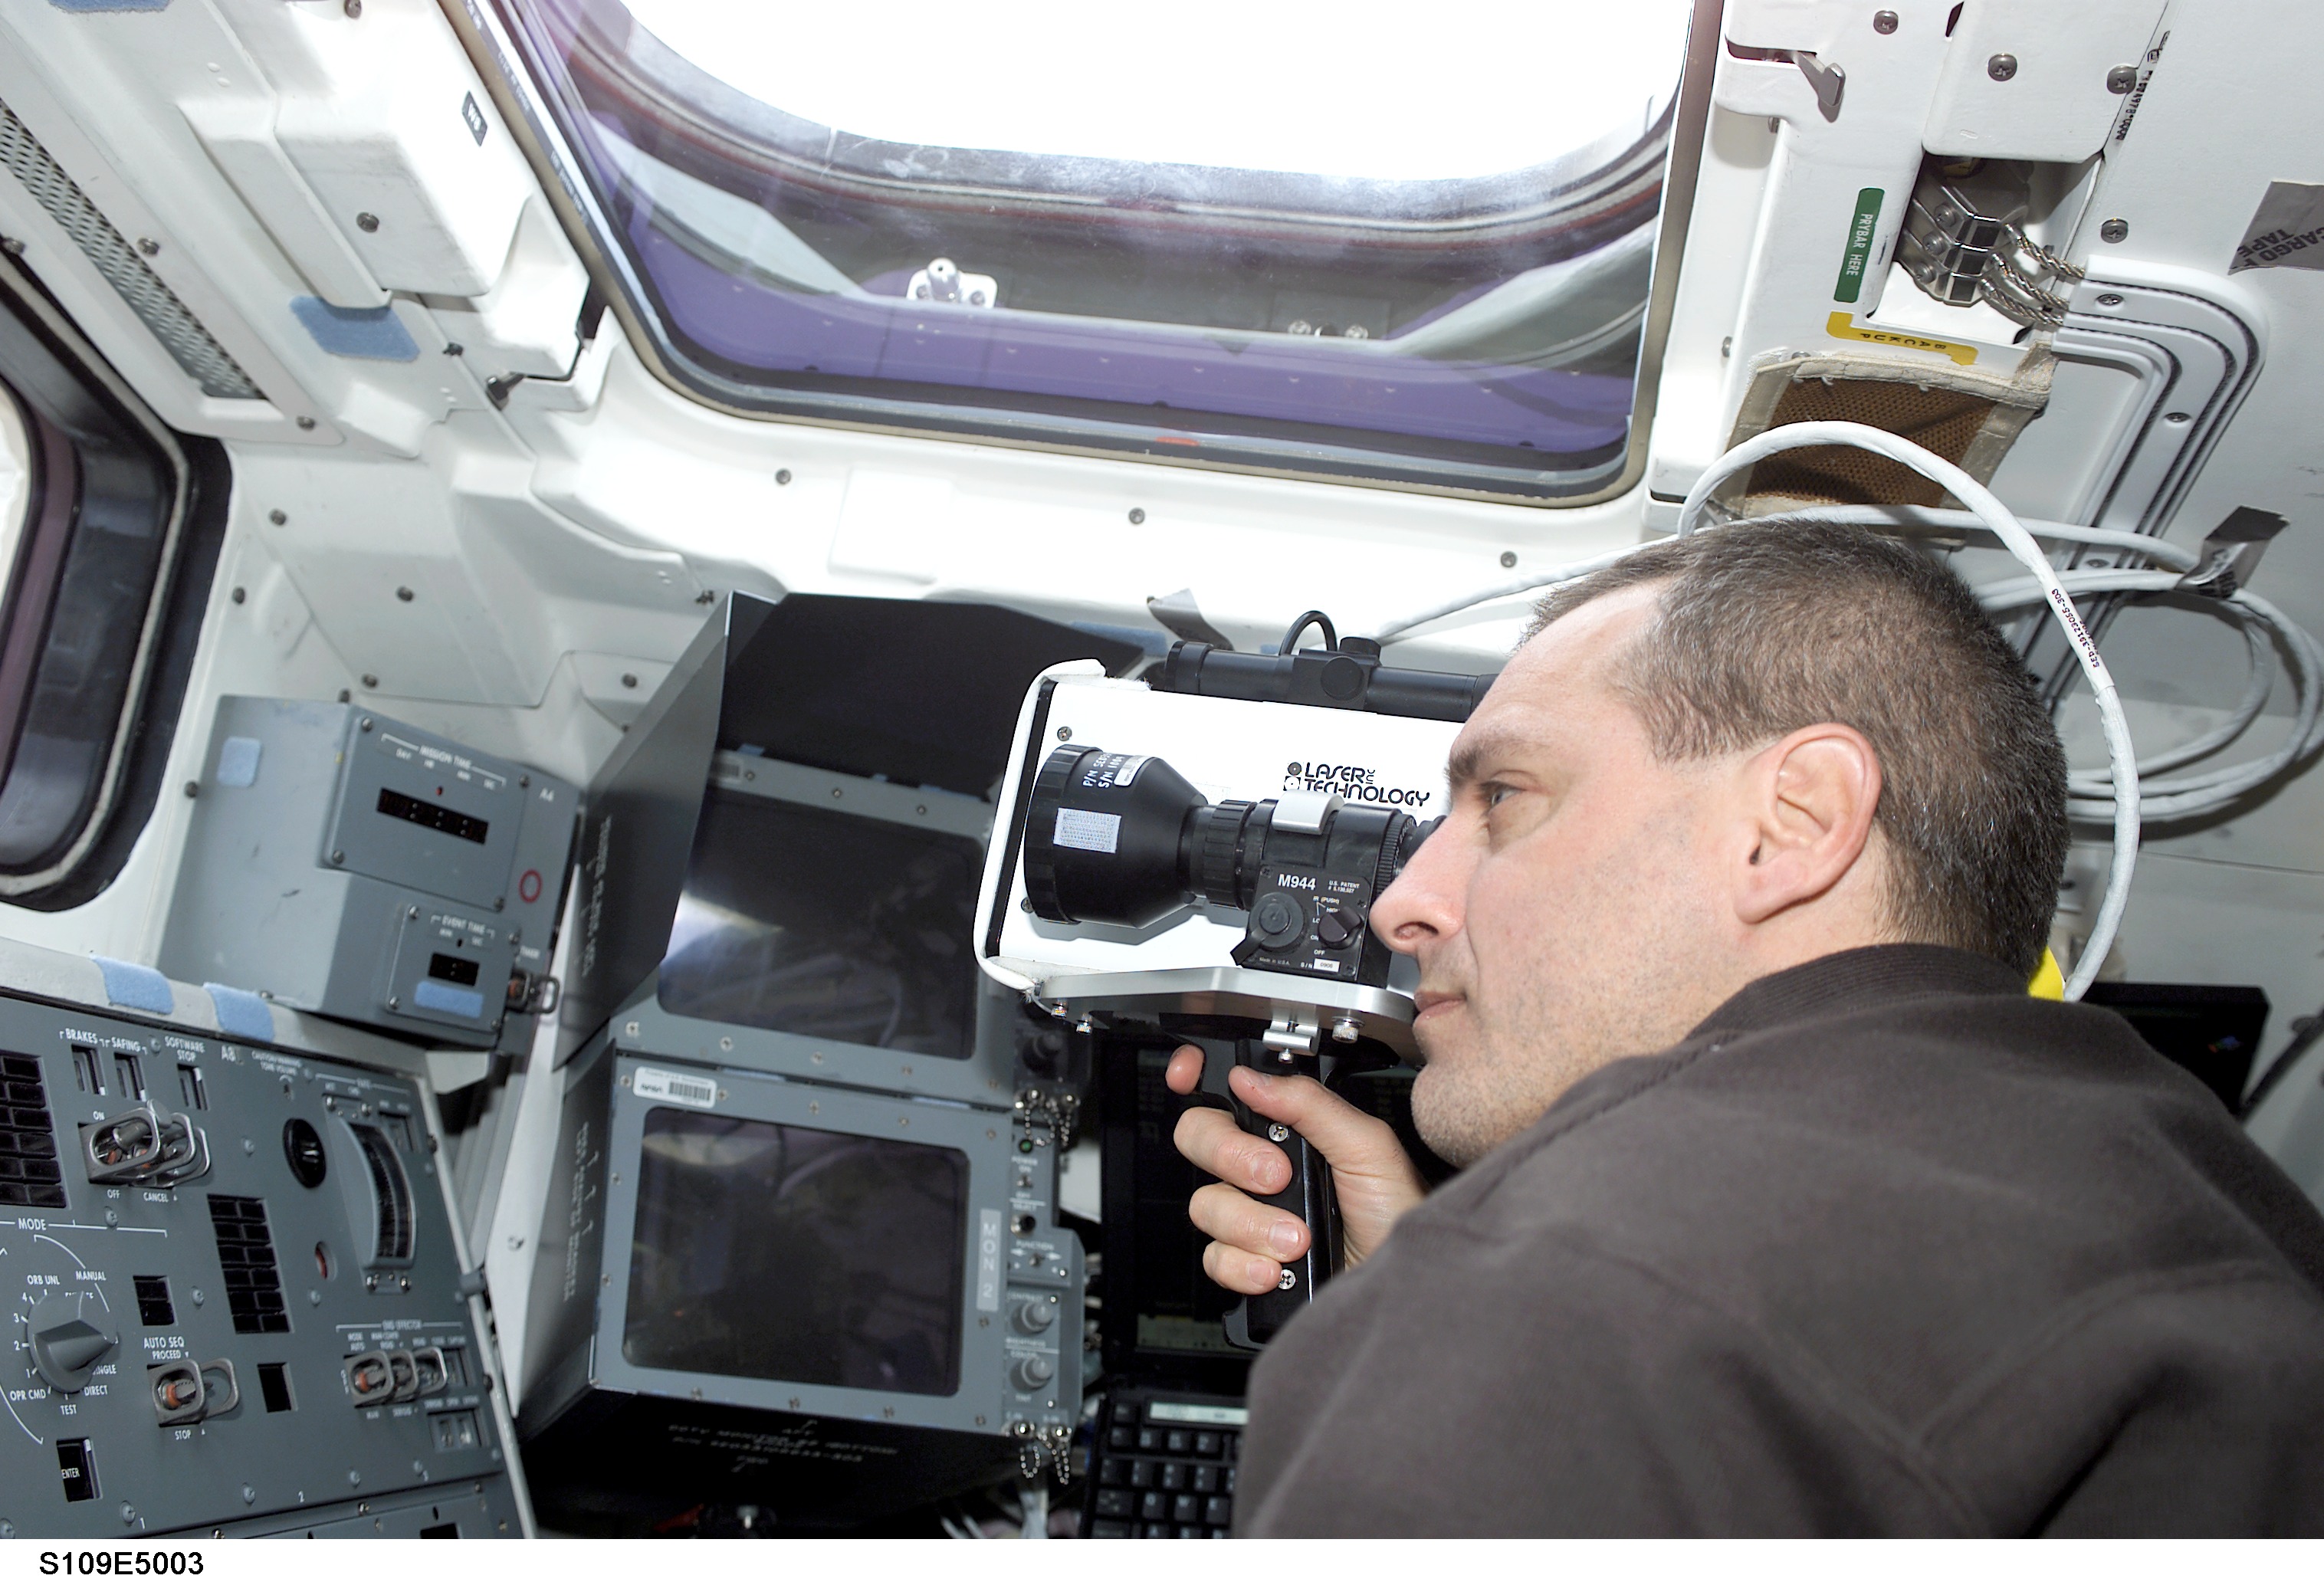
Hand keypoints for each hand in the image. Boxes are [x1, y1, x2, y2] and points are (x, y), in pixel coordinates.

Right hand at [1166, 1045, 1430, 1296]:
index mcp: (1287, 1129)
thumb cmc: (1396, 1212)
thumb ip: (1310, 1103)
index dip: (1195, 1076)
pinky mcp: (1246, 1261)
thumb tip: (1250, 1078)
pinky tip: (1278, 1269)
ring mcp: (1250, 1215)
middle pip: (1199, 1139)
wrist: (1400, 1280)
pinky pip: (1215, 1258)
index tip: (1187, 1075)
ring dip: (1254, 1225)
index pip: (1224, 1094)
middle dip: (1232, 1157)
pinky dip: (1246, 1265)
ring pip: (1206, 1205)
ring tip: (1298, 1237)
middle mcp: (1260, 1167)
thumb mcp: (1367, 1146)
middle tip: (1277, 1177)